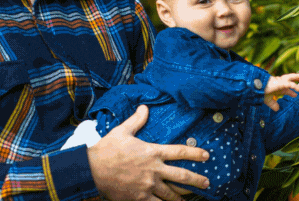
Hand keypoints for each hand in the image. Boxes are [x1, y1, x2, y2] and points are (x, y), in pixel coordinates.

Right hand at [87, 105, 209, 200]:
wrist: (91, 170)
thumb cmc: (106, 150)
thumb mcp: (122, 131)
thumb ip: (137, 120)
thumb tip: (144, 107)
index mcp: (152, 152)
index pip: (180, 152)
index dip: (195, 153)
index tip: (207, 156)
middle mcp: (154, 170)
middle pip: (182, 176)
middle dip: (197, 180)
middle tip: (207, 182)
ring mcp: (147, 186)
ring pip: (172, 194)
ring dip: (183, 197)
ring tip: (193, 198)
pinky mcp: (139, 198)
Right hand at [263, 73, 298, 110]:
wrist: (255, 89)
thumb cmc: (260, 93)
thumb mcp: (268, 100)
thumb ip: (273, 104)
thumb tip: (277, 109)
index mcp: (276, 87)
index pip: (285, 89)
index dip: (291, 92)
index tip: (296, 95)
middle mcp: (278, 83)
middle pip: (288, 80)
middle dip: (295, 79)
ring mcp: (279, 82)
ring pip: (290, 78)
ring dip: (296, 77)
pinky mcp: (279, 83)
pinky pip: (289, 84)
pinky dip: (294, 86)